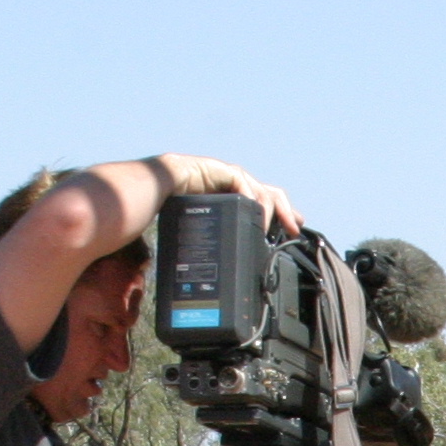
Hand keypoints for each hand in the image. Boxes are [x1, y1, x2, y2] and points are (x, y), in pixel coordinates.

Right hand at [150, 154, 297, 236]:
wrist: (152, 191)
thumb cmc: (169, 212)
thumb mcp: (200, 230)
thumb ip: (216, 240)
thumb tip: (220, 274)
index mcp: (229, 200)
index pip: (261, 206)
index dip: (279, 217)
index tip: (292, 231)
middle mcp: (232, 187)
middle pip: (269, 195)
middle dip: (285, 211)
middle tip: (294, 228)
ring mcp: (228, 177)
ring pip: (261, 190)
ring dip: (272, 210)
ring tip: (273, 228)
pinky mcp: (222, 171)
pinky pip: (244, 184)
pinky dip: (252, 200)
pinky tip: (255, 215)